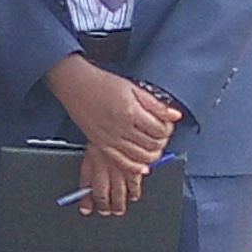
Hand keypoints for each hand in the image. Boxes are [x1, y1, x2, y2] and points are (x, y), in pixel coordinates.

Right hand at [43, 52, 180, 214]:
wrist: (76, 86)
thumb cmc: (102, 84)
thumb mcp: (133, 88)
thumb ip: (155, 104)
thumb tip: (175, 115)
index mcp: (131, 112)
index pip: (160, 130)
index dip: (168, 128)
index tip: (167, 123)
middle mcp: (121, 128)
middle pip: (153, 144)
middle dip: (162, 140)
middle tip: (162, 134)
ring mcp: (111, 139)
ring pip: (141, 157)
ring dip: (153, 154)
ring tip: (154, 146)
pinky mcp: (102, 145)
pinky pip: (122, 162)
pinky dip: (136, 167)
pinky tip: (143, 165)